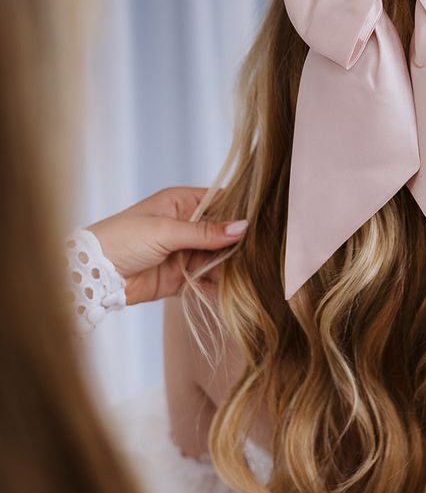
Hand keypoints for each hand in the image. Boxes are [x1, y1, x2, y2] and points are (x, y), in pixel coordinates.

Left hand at [87, 187, 245, 304]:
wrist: (96, 275)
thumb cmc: (123, 239)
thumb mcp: (167, 230)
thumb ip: (206, 232)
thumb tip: (243, 227)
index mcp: (182, 203)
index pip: (220, 202)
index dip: (239, 211)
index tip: (262, 223)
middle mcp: (187, 226)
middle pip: (224, 234)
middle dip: (239, 244)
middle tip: (259, 254)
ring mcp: (186, 253)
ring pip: (219, 259)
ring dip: (231, 268)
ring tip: (250, 275)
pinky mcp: (183, 278)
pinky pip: (208, 282)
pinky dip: (219, 287)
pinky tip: (233, 291)